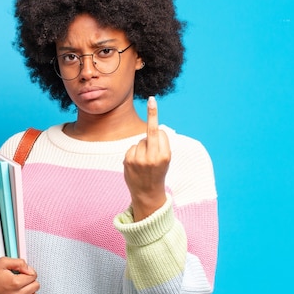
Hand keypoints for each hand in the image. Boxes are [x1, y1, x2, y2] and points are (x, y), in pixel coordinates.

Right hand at [0, 257, 38, 293]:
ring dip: (31, 292)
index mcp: (15, 282)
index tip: (23, 272)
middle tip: (22, 279)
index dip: (29, 272)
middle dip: (31, 281)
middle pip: (35, 287)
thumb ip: (19, 262)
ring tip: (24, 288)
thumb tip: (29, 269)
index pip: (33, 276)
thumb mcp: (3, 261)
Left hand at [123, 96, 170, 220]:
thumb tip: (154, 127)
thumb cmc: (157, 173)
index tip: (152, 102)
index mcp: (165, 155)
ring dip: (142, 147)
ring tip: (144, 162)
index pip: (160, 131)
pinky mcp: (129, 161)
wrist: (147, 194)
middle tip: (152, 100)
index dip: (157, 124)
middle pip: (151, 131)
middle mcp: (153, 157)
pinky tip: (136, 164)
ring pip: (140, 141)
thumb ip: (160, 144)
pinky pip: (131, 148)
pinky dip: (133, 153)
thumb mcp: (164, 160)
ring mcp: (140, 159)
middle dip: (152, 114)